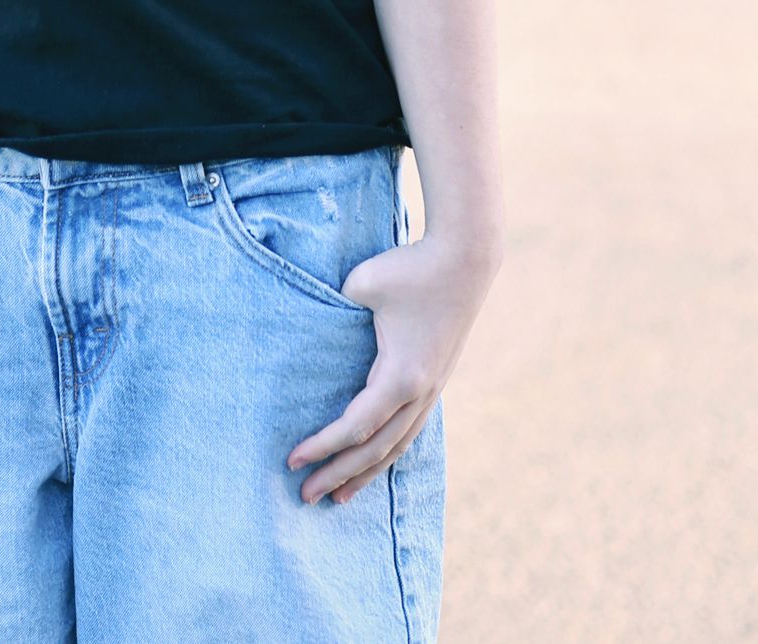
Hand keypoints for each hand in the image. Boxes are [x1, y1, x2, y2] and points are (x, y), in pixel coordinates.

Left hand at [286, 228, 500, 503]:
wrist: (465, 259)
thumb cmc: (410, 269)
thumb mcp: (361, 285)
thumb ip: (335, 316)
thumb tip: (316, 336)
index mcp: (400, 377)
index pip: (355, 427)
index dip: (322, 447)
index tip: (291, 459)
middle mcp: (419, 393)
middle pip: (374, 450)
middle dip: (338, 475)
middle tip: (304, 497)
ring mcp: (431, 390)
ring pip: (396, 446)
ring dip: (365, 473)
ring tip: (339, 497)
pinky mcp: (435, 380)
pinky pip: (408, 429)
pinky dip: (387, 451)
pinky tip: (373, 461)